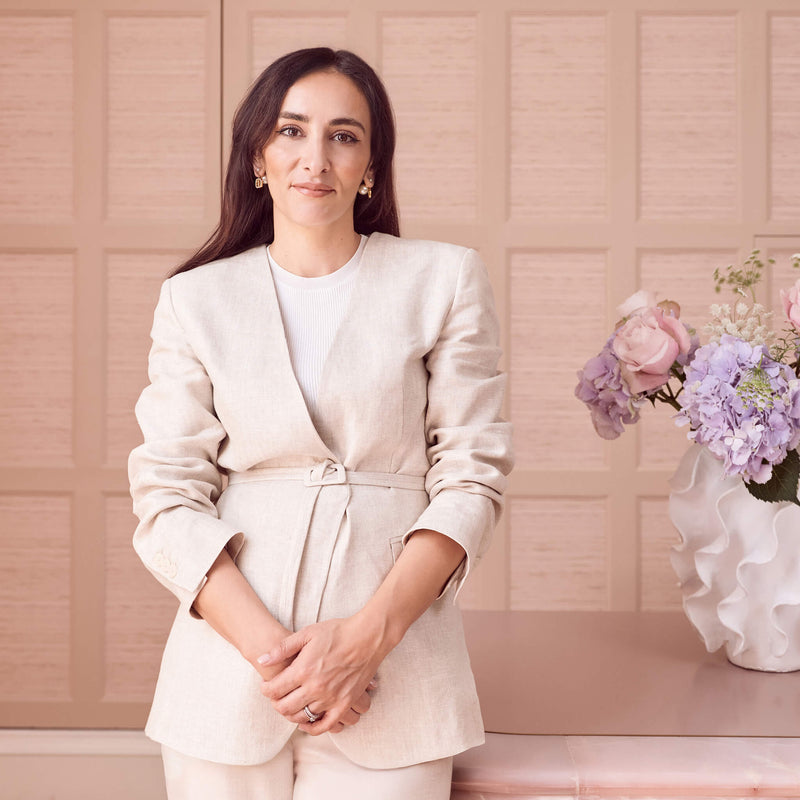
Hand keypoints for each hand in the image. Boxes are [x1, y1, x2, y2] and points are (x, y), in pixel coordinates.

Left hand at [257, 616, 385, 733]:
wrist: (367, 637)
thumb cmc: (337, 632)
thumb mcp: (307, 633)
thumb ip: (283, 648)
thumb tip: (261, 659)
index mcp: (303, 670)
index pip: (274, 690)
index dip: (265, 690)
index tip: (265, 686)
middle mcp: (315, 688)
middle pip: (285, 707)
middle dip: (275, 703)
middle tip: (276, 697)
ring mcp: (330, 698)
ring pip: (302, 718)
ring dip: (291, 714)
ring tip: (291, 704)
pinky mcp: (344, 704)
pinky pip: (324, 726)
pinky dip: (312, 728)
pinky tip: (306, 722)